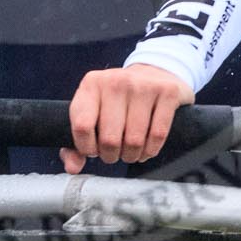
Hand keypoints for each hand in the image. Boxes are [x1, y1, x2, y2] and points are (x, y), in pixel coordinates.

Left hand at [62, 64, 194, 171]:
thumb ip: (75, 144)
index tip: (93, 150)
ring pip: (134, 140)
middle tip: (114, 153)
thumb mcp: (92, 113)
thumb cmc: (117, 101)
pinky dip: (151, 150)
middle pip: (110, 139)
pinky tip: (146, 148)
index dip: (87, 148)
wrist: (153, 74)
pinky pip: (158, 135)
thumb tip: (73, 167)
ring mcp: (143, 85)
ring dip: (132, 155)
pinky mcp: (167, 92)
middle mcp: (116, 81)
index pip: (82, 126)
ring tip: (130, 151)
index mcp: (91, 84)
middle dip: (111, 156)